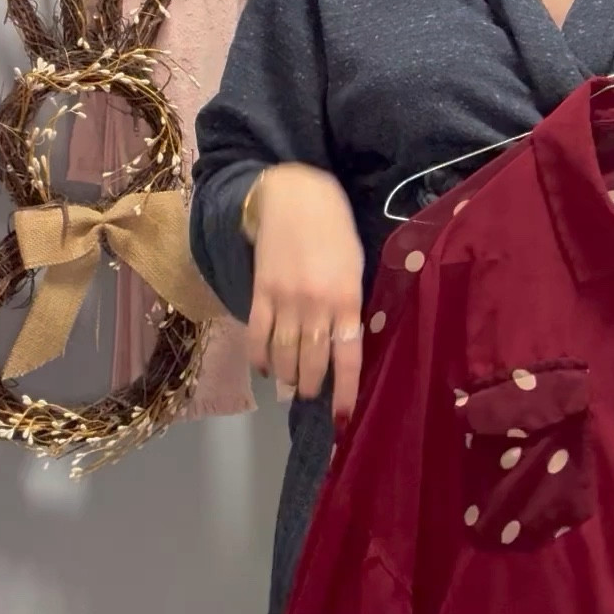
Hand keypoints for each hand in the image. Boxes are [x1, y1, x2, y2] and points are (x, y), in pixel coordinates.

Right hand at [246, 164, 365, 421]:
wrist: (294, 195)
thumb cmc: (335, 229)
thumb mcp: (355, 265)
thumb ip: (351, 303)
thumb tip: (344, 341)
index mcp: (346, 299)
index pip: (348, 356)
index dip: (345, 391)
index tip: (342, 417)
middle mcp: (316, 305)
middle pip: (313, 361)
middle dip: (312, 386)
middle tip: (311, 394)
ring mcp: (285, 300)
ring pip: (284, 354)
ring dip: (287, 376)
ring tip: (290, 385)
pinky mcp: (260, 292)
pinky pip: (257, 335)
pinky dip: (260, 357)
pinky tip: (265, 369)